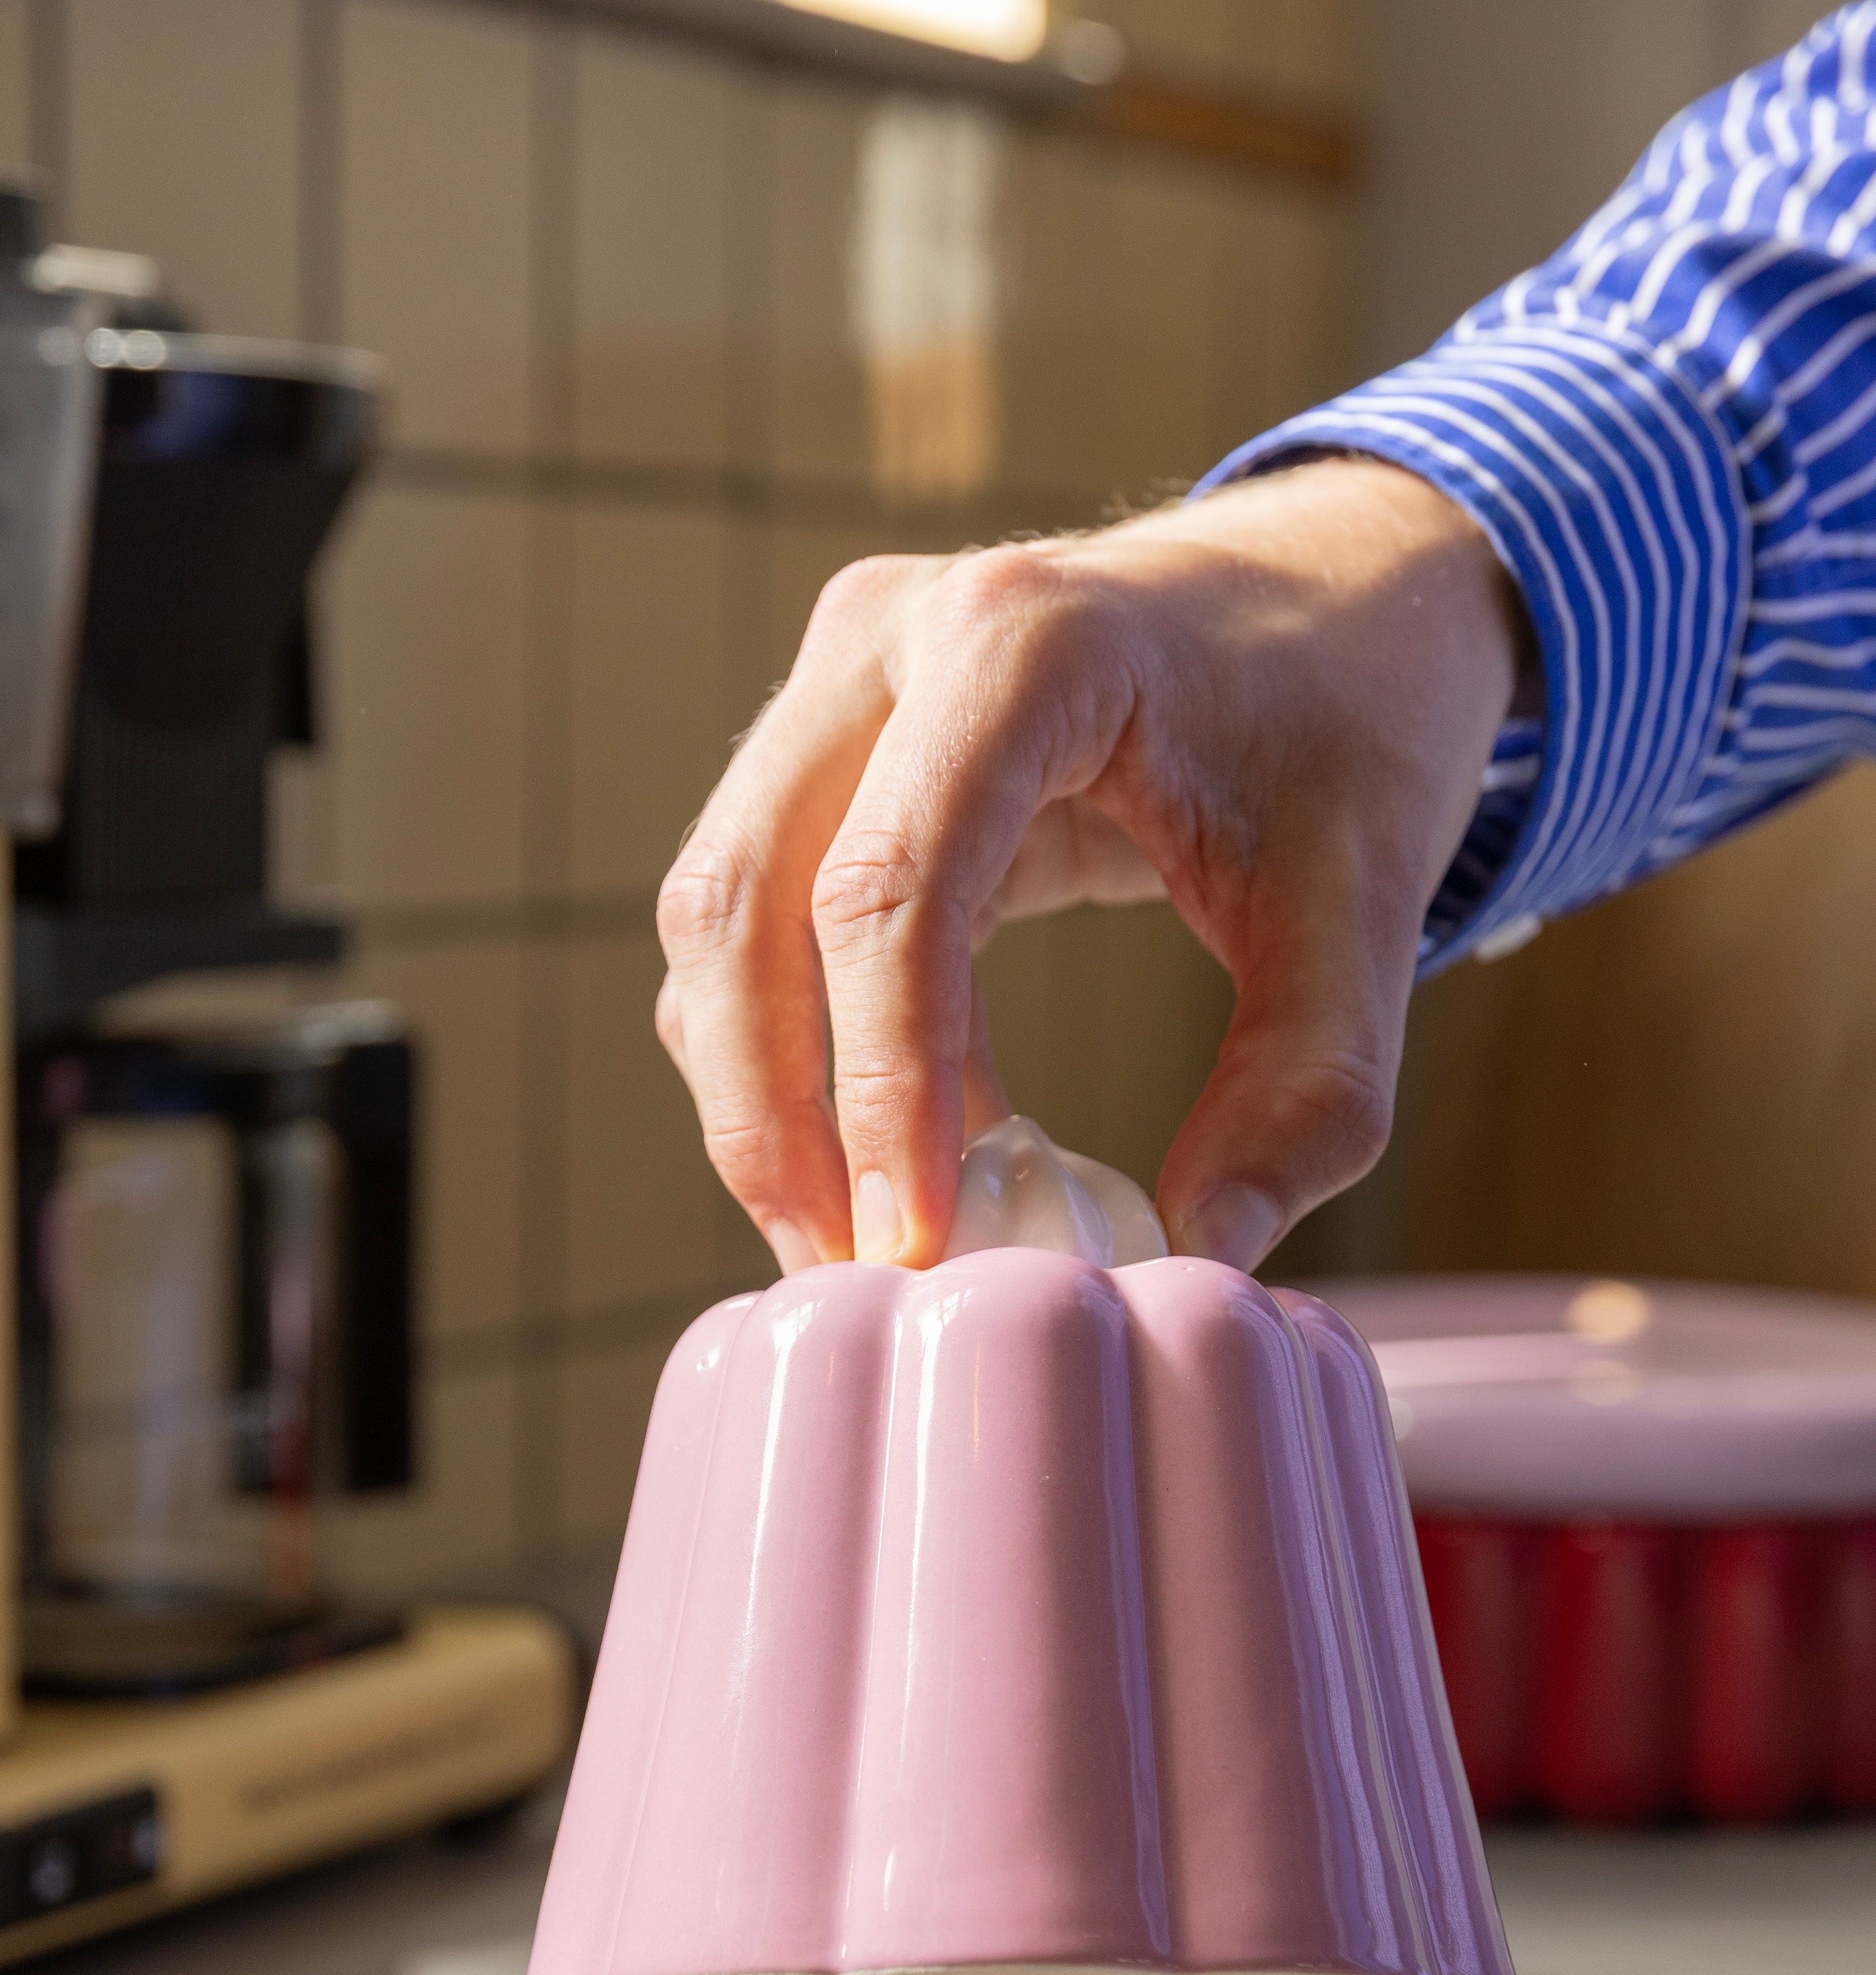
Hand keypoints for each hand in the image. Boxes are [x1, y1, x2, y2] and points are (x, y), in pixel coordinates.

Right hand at [654, 458, 1528, 1273]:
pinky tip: (890, 1151)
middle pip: (748, 900)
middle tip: (842, 1270)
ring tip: (845, 1239)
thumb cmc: (1349, 719)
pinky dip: (794, 1048)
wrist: (1334, 591)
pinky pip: (758, 916)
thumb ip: (1311, 1087)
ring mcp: (843, 679)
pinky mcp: (831, 742)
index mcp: (1027, 641)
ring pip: (718, 914)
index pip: (889, 892)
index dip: (882, 1085)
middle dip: (775, 1113)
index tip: (915, 1240)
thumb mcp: (1369, 898)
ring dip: (759, 1093)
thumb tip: (1210, 1253)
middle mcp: (895, 635)